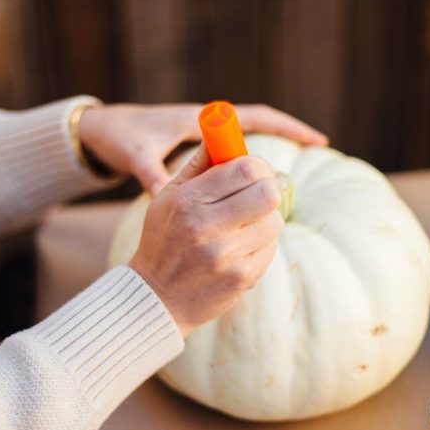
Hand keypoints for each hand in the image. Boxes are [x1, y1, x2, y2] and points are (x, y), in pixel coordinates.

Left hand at [78, 103, 327, 193]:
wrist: (101, 135)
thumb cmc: (123, 139)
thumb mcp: (137, 156)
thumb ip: (151, 171)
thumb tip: (160, 190)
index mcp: (200, 121)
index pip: (257, 118)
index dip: (288, 128)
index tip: (318, 142)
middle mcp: (207, 132)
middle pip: (256, 145)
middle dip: (277, 161)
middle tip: (299, 184)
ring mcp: (203, 149)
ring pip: (243, 165)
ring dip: (260, 181)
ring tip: (278, 208)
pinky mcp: (197, 165)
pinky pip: (230, 175)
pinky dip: (242, 188)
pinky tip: (253, 210)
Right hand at [128, 144, 282, 337]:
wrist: (155, 297)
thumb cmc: (163, 239)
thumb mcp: (167, 197)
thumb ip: (198, 165)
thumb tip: (221, 132)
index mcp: (186, 201)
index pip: (244, 169)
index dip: (257, 166)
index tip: (253, 172)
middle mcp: (203, 227)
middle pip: (267, 192)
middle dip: (265, 189)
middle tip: (255, 195)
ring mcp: (224, 256)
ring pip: (274, 222)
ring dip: (263, 221)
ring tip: (242, 227)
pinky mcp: (240, 278)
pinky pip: (270, 249)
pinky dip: (259, 246)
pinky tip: (238, 250)